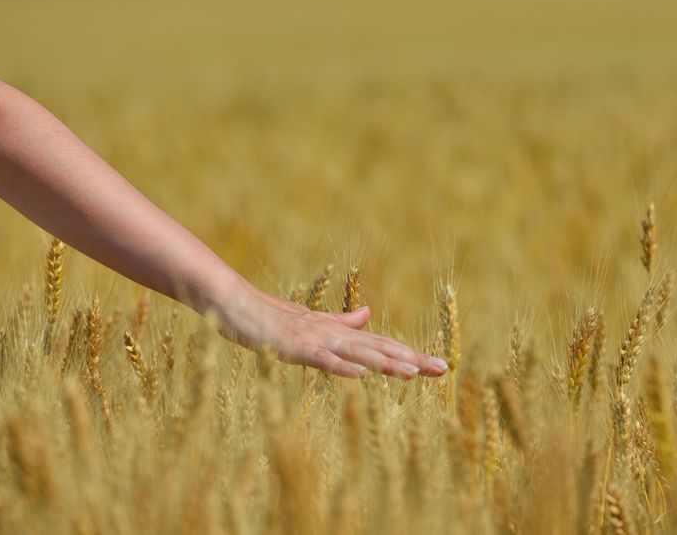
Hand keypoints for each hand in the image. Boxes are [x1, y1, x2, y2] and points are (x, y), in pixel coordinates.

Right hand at [213, 275, 448, 378]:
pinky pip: (321, 358)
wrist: (233, 302)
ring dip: (385, 362)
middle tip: (443, 369)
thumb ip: (341, 322)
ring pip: (357, 351)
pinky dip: (342, 365)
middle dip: (411, 359)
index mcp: (337, 331)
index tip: (438, 366)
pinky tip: (362, 374)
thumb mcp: (311, 322)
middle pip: (378, 347)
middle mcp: (332, 333)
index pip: (381, 344)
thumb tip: (370, 315)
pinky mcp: (294, 345)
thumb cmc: (269, 315)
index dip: (410, 354)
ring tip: (413, 373)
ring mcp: (314, 338)